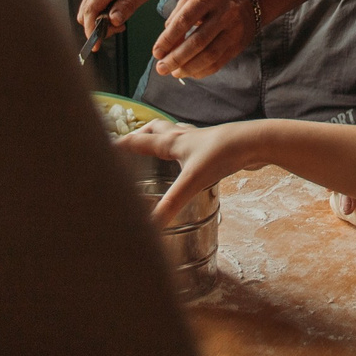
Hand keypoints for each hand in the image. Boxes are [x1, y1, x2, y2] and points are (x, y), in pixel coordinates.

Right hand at [78, 0, 164, 41]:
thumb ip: (128, 6)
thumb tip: (113, 21)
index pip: (91, 10)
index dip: (91, 29)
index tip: (96, 45)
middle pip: (85, 12)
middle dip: (97, 27)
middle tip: (118, 28)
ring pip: (87, 9)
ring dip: (100, 20)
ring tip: (120, 20)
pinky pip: (92, 3)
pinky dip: (101, 13)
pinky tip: (116, 12)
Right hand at [117, 120, 267, 223]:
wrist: (254, 142)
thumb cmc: (222, 155)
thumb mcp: (193, 182)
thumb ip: (171, 203)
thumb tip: (151, 226)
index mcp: (171, 141)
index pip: (137, 141)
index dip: (118, 145)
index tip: (100, 147)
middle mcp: (182, 136)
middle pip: (154, 129)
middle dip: (139, 135)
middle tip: (127, 143)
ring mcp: (198, 139)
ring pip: (173, 133)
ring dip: (160, 137)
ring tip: (155, 147)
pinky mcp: (212, 146)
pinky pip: (190, 143)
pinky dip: (181, 146)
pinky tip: (188, 158)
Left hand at [151, 0, 260, 80]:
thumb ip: (178, 15)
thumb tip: (166, 42)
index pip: (185, 20)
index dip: (168, 38)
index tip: (156, 52)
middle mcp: (224, 13)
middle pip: (197, 41)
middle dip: (176, 58)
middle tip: (161, 68)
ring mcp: (234, 30)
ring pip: (209, 56)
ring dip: (188, 68)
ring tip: (174, 72)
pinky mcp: (238, 45)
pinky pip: (219, 63)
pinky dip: (201, 71)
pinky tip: (189, 72)